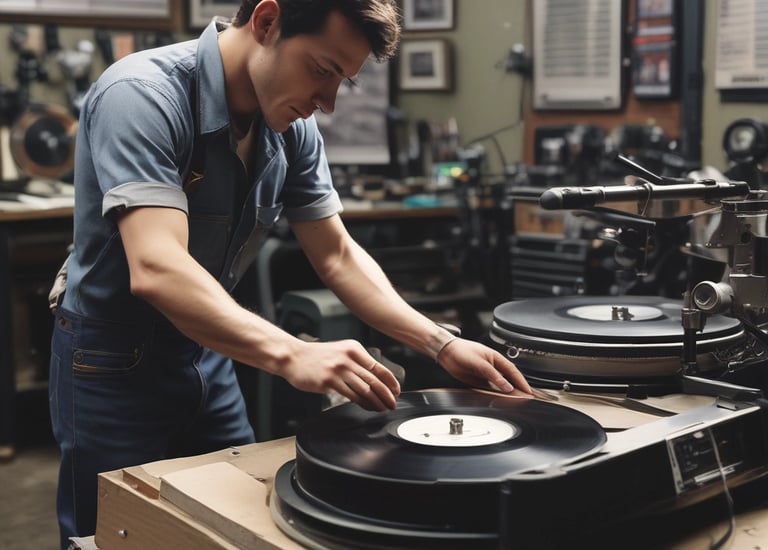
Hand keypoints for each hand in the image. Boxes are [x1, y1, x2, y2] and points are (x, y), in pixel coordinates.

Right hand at [281, 339, 400, 410]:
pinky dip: (362, 403)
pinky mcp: (329, 381)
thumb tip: (376, 379)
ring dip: (376, 402)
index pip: (379, 367)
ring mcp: (338, 369)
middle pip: (374, 380)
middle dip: (387, 395)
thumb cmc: (317, 357)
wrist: (294, 357)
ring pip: (365, 390)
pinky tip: (367, 407)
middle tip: (392, 404)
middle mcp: (348, 357)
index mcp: (354, 348)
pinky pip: (351, 395)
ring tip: (382, 408)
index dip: (391, 382)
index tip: (396, 391)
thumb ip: (357, 362)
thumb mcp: (341, 351)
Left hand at [437, 338, 532, 394]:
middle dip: (517, 389)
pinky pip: (490, 390)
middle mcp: (493, 367)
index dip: (522, 382)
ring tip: (515, 403)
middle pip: (509, 380)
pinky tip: (499, 401)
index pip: (513, 372)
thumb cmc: (462, 351)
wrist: (447, 353)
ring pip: (500, 386)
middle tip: (526, 399)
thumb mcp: (480, 363)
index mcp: (496, 359)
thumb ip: (494, 376)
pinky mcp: (478, 381)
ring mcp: (486, 374)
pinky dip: (495, 395)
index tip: (528, 392)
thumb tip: (507, 386)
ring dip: (506, 394)